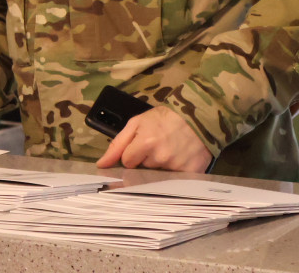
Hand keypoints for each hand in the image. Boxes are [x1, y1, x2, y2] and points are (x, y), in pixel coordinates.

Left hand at [96, 105, 212, 171]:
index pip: (127, 162)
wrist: (197, 116)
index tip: (141, 146)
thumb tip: (101, 165)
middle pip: (143, 169)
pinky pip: (175, 181)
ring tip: (169, 151)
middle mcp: (160, 157)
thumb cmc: (163, 119)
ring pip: (158, 175)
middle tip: (157, 146)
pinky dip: (175, 173)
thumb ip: (117, 144)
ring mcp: (176, 167)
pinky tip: (179, 160)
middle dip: (147, 160)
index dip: (132, 154)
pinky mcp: (191, 173)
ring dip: (161, 166)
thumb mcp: (137, 123)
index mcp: (145, 142)